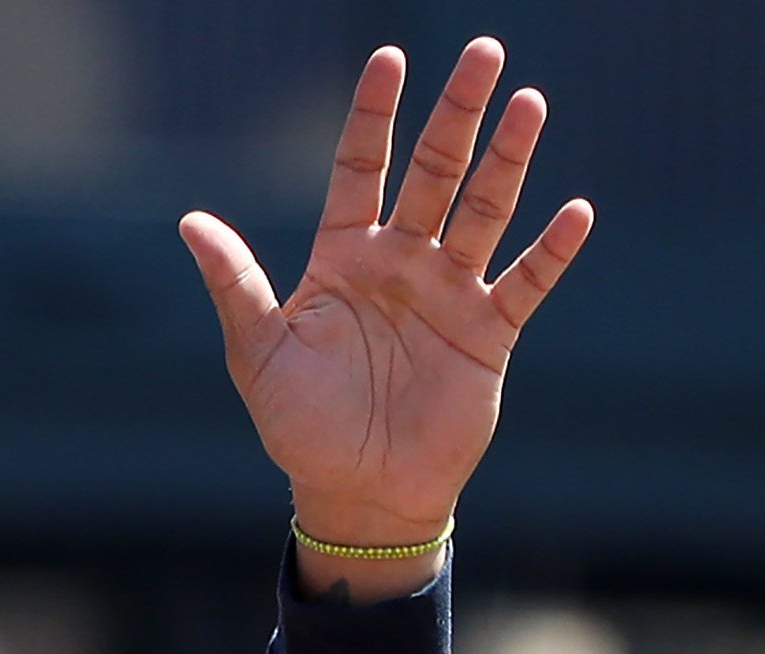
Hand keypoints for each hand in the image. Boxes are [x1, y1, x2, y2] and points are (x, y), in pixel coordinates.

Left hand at [179, 39, 592, 594]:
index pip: (360, 168)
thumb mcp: (259, 353)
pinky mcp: (488, 335)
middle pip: (435, 171)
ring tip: (528, 103)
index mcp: (343, 257)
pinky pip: (525, 283)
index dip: (373, 116)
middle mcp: (401, 262)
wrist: (356, 492)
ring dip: (508, 160)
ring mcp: (449, 294)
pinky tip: (575, 211)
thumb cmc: (300, 425)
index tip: (389, 58)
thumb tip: (190, 221)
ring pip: (484, 211)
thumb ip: (234, 284)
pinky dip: (550, 251)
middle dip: (457, 113)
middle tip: (483, 50)